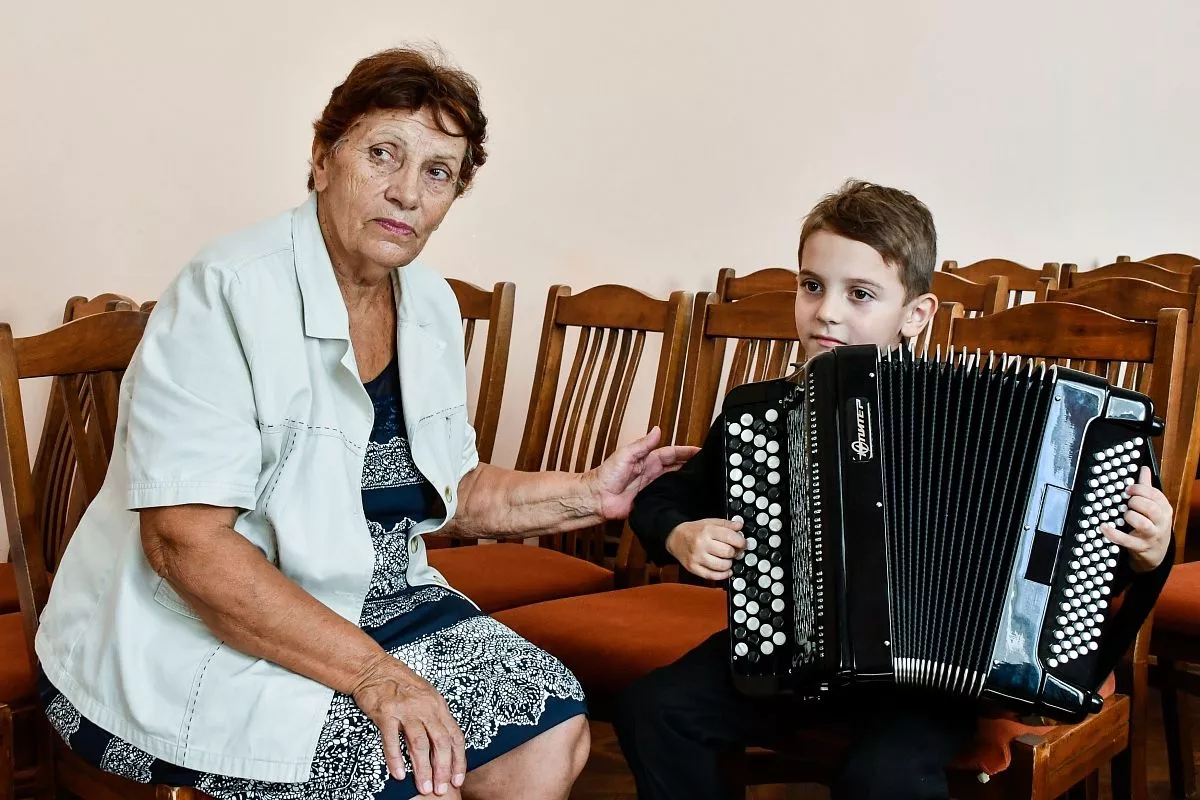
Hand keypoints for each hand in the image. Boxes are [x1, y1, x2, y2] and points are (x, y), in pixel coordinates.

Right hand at [351, 654, 465, 794]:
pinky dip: (396, 759)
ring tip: (424, 787)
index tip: (458, 779)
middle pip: (440, 742)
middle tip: (441, 788)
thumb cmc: (401, 684)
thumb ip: (436, 719)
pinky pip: (392, 740)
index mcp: (438, 705)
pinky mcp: (386, 713)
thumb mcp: (426, 698)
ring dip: (423, 768)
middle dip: (443, 769)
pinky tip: (399, 774)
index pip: (455, 736)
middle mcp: (425, 707)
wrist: (375, 669)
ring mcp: (406, 710)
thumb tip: (446, 747)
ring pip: (419, 743)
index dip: (458, 760)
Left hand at [585, 427, 700, 519]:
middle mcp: (653, 473)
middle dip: (692, 465)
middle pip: (678, 467)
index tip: (701, 451)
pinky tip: (688, 498)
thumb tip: (657, 429)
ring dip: (687, 480)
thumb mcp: (626, 454)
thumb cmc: (607, 474)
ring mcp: (653, 487)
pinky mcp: (652, 501)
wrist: (597, 497)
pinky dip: (678, 497)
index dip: (686, 452)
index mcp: (648, 459)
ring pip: (675, 482)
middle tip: (708, 465)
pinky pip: (668, 498)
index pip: (672, 453)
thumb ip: (643, 444)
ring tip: (703, 480)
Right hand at [665, 518, 745, 580]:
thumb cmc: (693, 531)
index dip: (741, 542)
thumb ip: (726, 524)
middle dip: (736, 553)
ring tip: (728, 559)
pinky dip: (722, 575)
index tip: (743, 544)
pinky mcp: (693, 568)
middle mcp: (701, 544)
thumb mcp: (709, 522)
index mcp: (707, 530)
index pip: (730, 537)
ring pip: (722, 566)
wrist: (675, 538)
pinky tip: (726, 571)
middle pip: (728, 552)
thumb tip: (740, 526)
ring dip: (729, 564)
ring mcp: (697, 557)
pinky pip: (712, 576)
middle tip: (735, 551)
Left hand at [1100, 466, 1173, 572]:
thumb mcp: (1153, 506)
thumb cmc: (1152, 524)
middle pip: (1151, 508)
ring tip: (1124, 514)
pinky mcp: (1140, 547)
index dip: (1140, 489)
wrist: (1156, 552)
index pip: (1155, 495)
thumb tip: (1144, 469)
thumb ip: (1147, 488)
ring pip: (1142, 524)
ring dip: (1130, 516)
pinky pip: (1126, 540)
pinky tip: (1104, 526)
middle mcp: (1161, 522)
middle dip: (1136, 501)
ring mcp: (1151, 535)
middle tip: (1127, 502)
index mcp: (1164, 509)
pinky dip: (1113, 533)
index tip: (1127, 489)